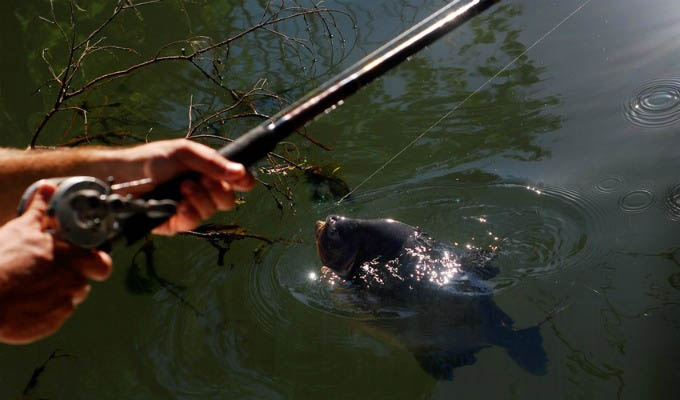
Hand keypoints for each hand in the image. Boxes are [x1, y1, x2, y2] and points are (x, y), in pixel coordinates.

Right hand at [0, 184, 112, 344]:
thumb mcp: (19, 230)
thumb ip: (39, 210)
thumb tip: (49, 187)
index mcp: (69, 256)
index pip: (102, 261)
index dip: (95, 260)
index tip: (87, 259)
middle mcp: (73, 279)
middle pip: (87, 281)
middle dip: (80, 277)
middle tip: (60, 275)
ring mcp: (65, 302)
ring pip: (71, 297)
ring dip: (58, 292)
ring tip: (32, 288)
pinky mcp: (54, 322)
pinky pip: (57, 315)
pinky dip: (46, 310)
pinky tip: (26, 303)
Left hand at [119, 139, 254, 234]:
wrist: (120, 177)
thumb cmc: (150, 160)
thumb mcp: (184, 152)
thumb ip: (213, 162)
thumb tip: (242, 172)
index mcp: (207, 172)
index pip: (236, 181)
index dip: (243, 181)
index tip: (242, 180)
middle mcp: (201, 191)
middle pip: (228, 200)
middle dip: (219, 190)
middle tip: (204, 180)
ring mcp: (188, 208)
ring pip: (211, 212)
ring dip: (199, 198)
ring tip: (182, 187)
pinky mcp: (175, 224)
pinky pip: (192, 223)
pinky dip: (188, 212)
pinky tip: (178, 203)